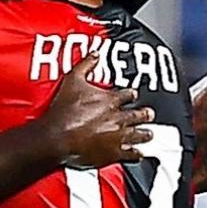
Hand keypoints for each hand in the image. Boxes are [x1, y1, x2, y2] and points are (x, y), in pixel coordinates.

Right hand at [40, 52, 154, 168]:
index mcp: (110, 100)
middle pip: (138, 115)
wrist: (57, 137)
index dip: (132, 94)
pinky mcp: (113, 153)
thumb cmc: (63, 111)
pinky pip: (131, 154)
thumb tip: (95, 54)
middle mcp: (118, 118)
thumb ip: (86, 65)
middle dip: (145, 114)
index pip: (129, 95)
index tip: (134, 94)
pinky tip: (139, 153)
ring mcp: (117, 137)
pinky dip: (136, 153)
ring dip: (145, 134)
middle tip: (149, 114)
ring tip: (149, 134)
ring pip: (139, 135)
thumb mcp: (72, 80)